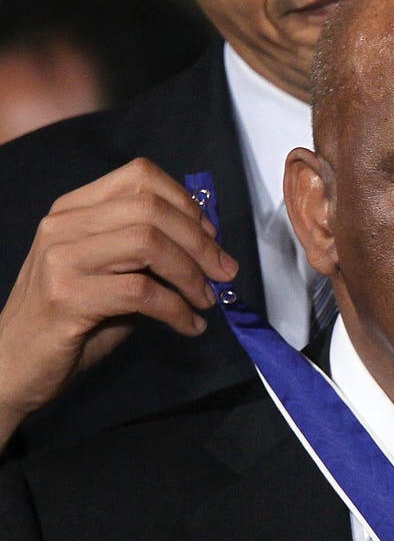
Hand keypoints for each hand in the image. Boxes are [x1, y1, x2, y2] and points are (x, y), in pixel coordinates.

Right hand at [0, 158, 237, 445]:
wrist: (14, 364)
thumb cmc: (73, 318)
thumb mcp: (113, 273)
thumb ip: (149, 251)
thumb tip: (209, 243)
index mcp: (75, 208)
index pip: (140, 176)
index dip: (186, 203)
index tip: (212, 236)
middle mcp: (64, 224)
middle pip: (151, 209)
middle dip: (201, 242)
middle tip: (225, 273)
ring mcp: (61, 259)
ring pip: (148, 244)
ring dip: (191, 275)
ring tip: (207, 301)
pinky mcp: (66, 298)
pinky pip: (141, 292)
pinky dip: (177, 310)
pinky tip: (190, 326)